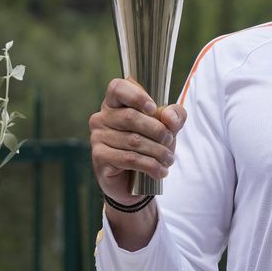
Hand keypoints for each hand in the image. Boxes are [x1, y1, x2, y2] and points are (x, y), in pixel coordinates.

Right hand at [88, 78, 185, 203]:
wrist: (134, 182)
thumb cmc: (148, 147)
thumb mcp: (167, 129)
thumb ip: (174, 117)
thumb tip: (169, 117)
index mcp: (114, 103)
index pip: (117, 88)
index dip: (136, 95)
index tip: (154, 109)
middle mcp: (101, 118)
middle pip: (131, 116)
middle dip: (157, 130)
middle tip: (170, 141)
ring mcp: (97, 137)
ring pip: (133, 140)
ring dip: (158, 151)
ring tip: (169, 159)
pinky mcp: (99, 157)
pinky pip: (130, 158)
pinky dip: (150, 165)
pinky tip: (160, 171)